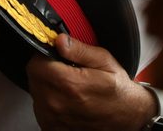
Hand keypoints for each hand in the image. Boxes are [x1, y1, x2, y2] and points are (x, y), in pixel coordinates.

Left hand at [26, 34, 156, 130]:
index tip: (53, 53)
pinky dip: (47, 99)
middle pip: (33, 77)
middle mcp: (59, 104)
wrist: (129, 117)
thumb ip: (79, 49)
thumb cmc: (118, 89)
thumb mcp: (104, 60)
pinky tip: (63, 97)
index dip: (43, 54)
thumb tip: (59, 40)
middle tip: (61, 67)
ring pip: (35, 91)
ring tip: (65, 83)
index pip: (37, 64)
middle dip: (43, 68)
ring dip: (44, 84)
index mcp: (71, 85)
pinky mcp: (54, 128)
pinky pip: (39, 107)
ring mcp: (55, 120)